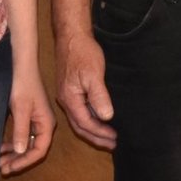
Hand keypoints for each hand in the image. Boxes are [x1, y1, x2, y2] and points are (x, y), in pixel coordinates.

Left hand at [1, 65, 56, 175]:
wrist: (20, 65)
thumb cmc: (22, 84)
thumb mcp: (21, 108)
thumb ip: (21, 130)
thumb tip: (20, 152)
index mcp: (47, 123)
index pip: (39, 150)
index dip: (24, 162)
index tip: (9, 168)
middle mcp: (43, 124)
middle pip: (32, 149)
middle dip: (18, 160)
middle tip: (1, 168)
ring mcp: (35, 120)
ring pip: (26, 144)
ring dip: (14, 153)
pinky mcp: (27, 116)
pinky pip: (21, 135)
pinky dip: (12, 143)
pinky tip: (1, 147)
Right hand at [53, 30, 116, 149]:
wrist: (72, 36)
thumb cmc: (82, 53)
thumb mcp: (93, 74)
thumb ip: (99, 96)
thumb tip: (106, 116)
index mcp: (69, 99)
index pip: (85, 123)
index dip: (100, 133)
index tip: (115, 138)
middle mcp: (65, 101)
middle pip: (80, 126)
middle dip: (96, 137)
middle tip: (113, 145)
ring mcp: (66, 96)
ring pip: (79, 120)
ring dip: (93, 130)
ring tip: (108, 137)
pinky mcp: (70, 90)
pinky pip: (79, 111)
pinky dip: (90, 119)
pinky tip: (100, 119)